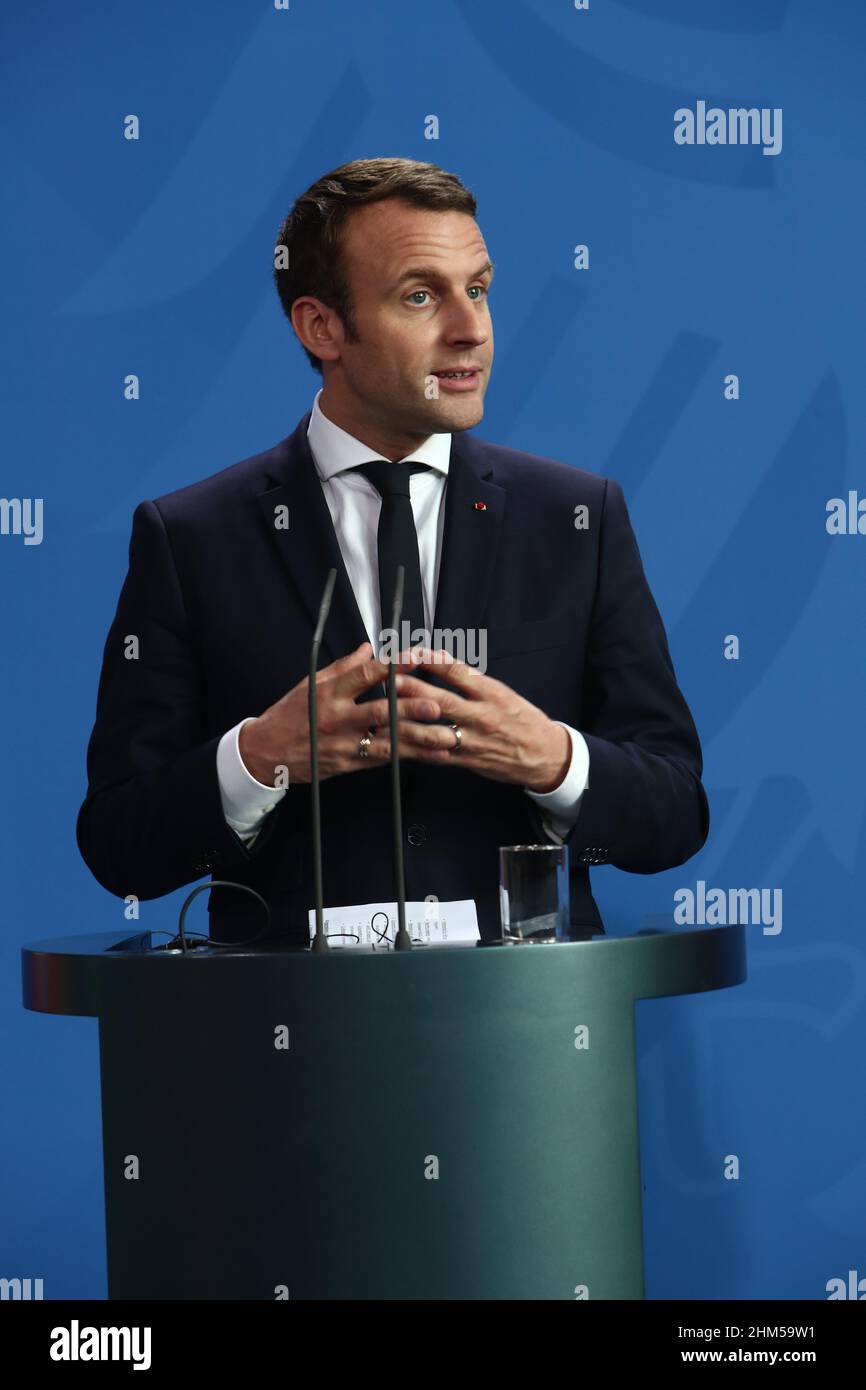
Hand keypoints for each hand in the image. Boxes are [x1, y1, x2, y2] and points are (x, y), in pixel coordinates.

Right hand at [238, 642, 441, 784]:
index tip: (416, 656)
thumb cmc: (288, 715)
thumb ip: (343, 667)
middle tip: (438, 705)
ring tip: (444, 738)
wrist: (265, 753)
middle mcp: (338, 717)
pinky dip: (407, 758)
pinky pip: (381, 759)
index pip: (365, 675)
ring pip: (387, 741)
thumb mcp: (311, 684)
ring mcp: (343, 743)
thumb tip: (369, 649)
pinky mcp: (347, 764)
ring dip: (418, 740)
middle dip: (411, 709)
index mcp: (329, 692)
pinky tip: (430, 757)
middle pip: (381, 712)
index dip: (393, 665)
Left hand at [392, 647, 571, 791]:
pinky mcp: (467, 761)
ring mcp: (473, 740)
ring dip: (406, 723)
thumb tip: (438, 657)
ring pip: (434, 731)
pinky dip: (414, 748)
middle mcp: (482, 716)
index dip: (432, 661)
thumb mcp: (502, 692)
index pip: (458, 672)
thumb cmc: (522, 719)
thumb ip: (469, 678)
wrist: (545, 755)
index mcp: (492, 694)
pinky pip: (436, 754)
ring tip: (381, 714)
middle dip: (412, 690)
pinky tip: (396, 742)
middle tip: (387, 679)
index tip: (412, 651)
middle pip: (441, 700)